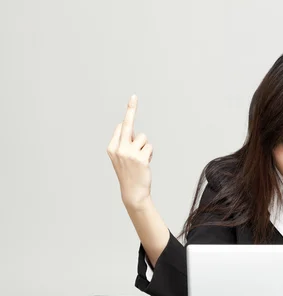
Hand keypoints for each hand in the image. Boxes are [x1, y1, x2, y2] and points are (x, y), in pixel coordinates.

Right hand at [107, 95, 153, 209]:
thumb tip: (131, 130)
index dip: (127, 119)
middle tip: (134, 96)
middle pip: (127, 124)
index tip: (131, 100)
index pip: (121, 127)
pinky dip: (149, 154)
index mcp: (111, 147)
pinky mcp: (141, 158)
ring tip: (140, 160)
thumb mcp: (121, 158)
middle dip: (131, 109)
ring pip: (143, 138)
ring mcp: (129, 153)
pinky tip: (145, 164)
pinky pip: (149, 147)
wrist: (133, 192)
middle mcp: (119, 148)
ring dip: (145, 147)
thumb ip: (124, 143)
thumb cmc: (129, 173)